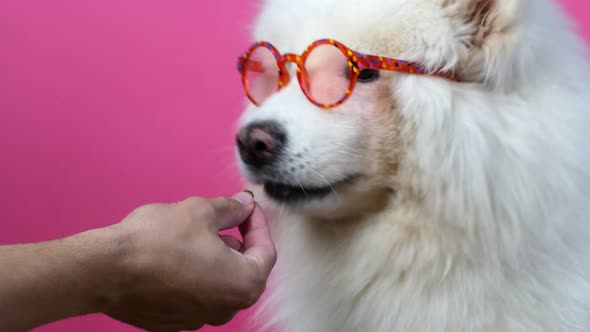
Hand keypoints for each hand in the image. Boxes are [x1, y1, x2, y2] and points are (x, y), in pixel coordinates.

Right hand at [100, 192, 276, 330]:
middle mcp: (226, 309)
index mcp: (244, 284)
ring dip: (213, 256)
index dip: (258, 223)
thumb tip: (244, 204)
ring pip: (218, 280)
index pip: (265, 250)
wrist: (105, 270)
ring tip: (192, 233)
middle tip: (222, 216)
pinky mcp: (174, 321)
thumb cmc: (155, 242)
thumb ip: (231, 209)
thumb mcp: (202, 212)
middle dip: (235, 239)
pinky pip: (194, 293)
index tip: (247, 207)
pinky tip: (174, 254)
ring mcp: (199, 319)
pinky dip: (192, 273)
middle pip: (243, 268)